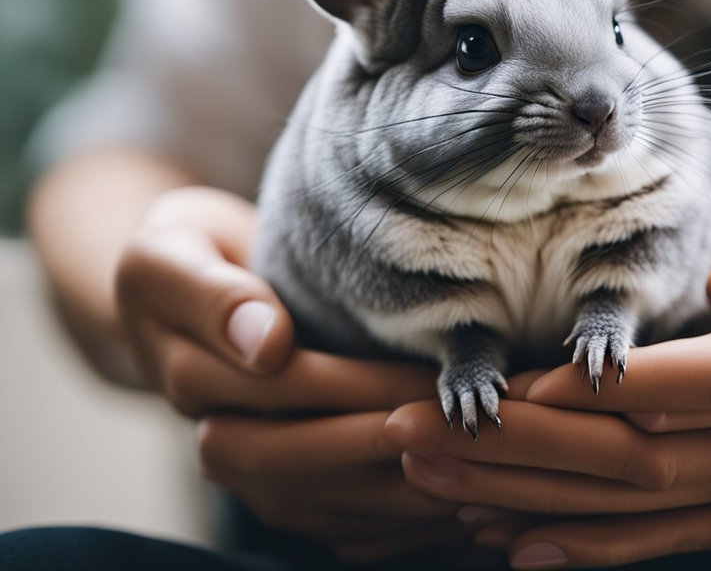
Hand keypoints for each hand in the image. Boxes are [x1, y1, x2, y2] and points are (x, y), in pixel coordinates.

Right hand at [114, 186, 465, 560]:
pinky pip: (334, 528)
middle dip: (383, 442)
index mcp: (187, 373)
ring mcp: (247, 476)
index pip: (281, 387)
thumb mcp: (177, 252)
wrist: (184, 297)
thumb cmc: (192, 256)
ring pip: (321, 504)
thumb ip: (216, 294)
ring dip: (394, 494)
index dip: (355, 386)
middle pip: (298, 461)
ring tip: (463, 463)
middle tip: (451, 422)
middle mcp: (214, 437)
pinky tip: (449, 505)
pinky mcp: (281, 495)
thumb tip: (266, 345)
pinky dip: (392, 524)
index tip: (422, 378)